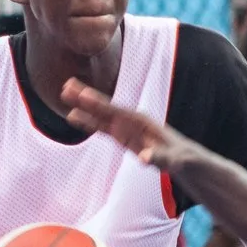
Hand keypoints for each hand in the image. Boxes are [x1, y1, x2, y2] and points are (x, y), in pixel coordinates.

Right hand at [62, 79, 196, 171]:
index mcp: (141, 122)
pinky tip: (74, 116)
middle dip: (86, 98)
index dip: (100, 104)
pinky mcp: (122, 137)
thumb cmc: (179, 158)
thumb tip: (143, 159)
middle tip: (66, 86)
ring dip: (83, 107)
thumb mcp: (171, 160)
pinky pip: (101, 128)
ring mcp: (125, 128)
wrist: (182, 158)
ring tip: (64, 95)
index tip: (83, 95)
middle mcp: (130, 121)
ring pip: (100, 116)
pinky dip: (88, 122)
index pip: (116, 111)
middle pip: (105, 108)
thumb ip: (157, 158)